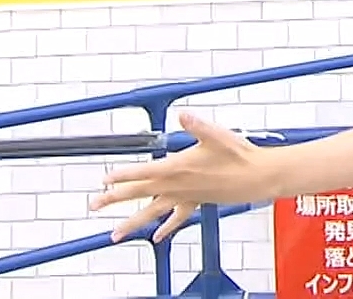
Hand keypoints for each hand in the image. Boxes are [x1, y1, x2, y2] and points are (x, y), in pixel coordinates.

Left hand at [89, 113, 274, 243]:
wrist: (258, 177)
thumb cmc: (239, 156)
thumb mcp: (217, 136)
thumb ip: (198, 126)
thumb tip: (183, 116)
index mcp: (178, 167)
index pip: (143, 172)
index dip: (122, 176)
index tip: (104, 180)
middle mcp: (177, 185)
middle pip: (140, 193)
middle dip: (114, 198)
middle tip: (94, 204)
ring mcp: (185, 196)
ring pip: (153, 212)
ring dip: (132, 222)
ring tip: (114, 234)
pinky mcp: (195, 202)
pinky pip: (177, 218)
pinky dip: (166, 228)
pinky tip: (157, 237)